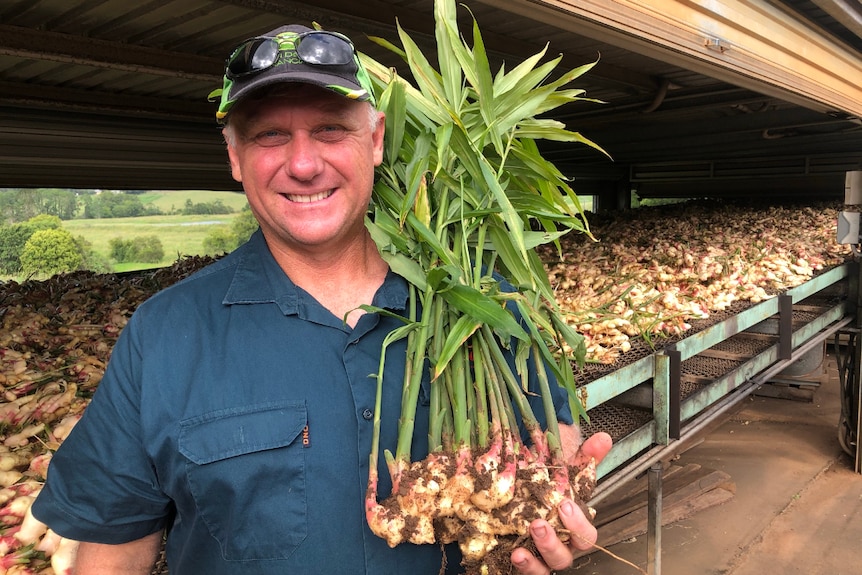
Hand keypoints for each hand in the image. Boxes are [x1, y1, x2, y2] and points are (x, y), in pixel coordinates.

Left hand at [510, 431, 612, 574]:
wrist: (519, 486)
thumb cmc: (547, 482)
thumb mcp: (564, 466)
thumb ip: (585, 456)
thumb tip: (603, 438)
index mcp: (573, 527)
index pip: (586, 535)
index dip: (578, 524)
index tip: (565, 505)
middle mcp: (558, 546)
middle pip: (564, 558)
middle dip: (552, 544)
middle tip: (538, 524)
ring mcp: (537, 556)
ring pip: (542, 570)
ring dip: (532, 563)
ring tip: (519, 550)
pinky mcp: (517, 560)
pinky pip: (520, 571)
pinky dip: (516, 566)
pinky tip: (508, 554)